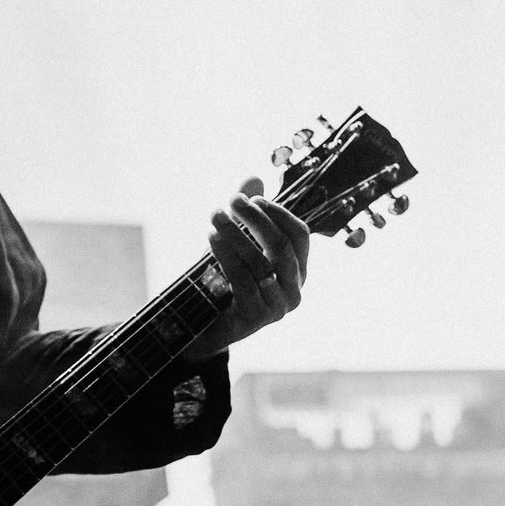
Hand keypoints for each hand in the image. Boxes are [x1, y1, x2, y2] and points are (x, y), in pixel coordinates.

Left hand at [186, 178, 309, 359]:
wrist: (205, 327)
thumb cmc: (224, 281)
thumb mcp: (237, 244)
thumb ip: (248, 214)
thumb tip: (254, 178)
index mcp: (298, 270)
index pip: (300, 234)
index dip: (277, 213)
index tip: (252, 199)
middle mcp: (294, 289)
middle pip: (281, 245)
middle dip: (255, 219)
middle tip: (230, 202)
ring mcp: (278, 307)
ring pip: (261, 262)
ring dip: (236, 233)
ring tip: (214, 216)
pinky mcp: (256, 318)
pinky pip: (243, 280)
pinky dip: (226, 254)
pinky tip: (210, 237)